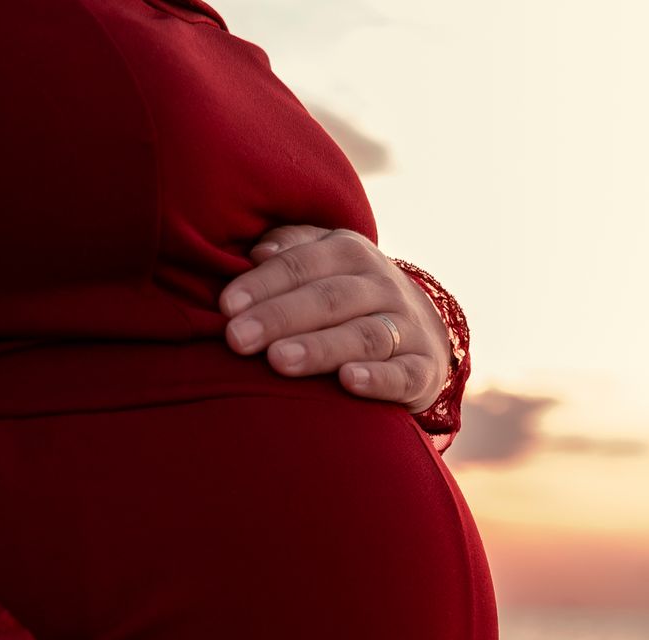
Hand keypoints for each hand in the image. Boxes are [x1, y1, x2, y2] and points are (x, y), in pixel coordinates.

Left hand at [218, 226, 452, 410]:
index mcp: (351, 253)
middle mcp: (382, 286)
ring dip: (320, 348)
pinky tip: (348, 381)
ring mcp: (407, 328)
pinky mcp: (423, 370)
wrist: (420, 332)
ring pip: (363, 336)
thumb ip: (290, 250)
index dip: (264, 284)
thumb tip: (256, 252)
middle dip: (281, 317)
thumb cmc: (347, 296)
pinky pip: (402, 375)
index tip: (225, 307)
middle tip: (237, 339)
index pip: (302, 264)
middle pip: (329, 298)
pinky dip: (378, 379)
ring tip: (279, 361)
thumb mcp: (322, 262)